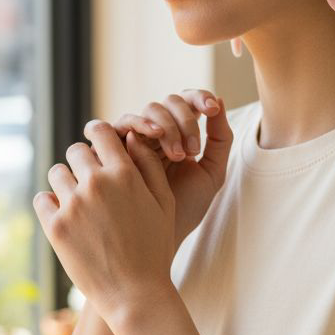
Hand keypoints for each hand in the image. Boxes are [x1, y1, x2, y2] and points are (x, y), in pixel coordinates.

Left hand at [32, 120, 176, 328]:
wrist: (135, 294)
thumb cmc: (155, 248)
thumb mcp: (164, 203)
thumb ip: (149, 165)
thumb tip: (130, 138)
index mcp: (124, 174)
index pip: (100, 132)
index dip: (98, 134)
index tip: (97, 144)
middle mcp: (96, 184)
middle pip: (76, 150)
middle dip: (83, 162)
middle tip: (91, 180)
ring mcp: (73, 205)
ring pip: (56, 173)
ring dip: (66, 182)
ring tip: (78, 201)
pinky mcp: (55, 227)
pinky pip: (41, 199)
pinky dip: (50, 204)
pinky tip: (65, 216)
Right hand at [110, 89, 232, 249]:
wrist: (160, 237)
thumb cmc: (185, 209)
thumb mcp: (211, 174)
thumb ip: (220, 139)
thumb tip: (219, 100)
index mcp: (181, 134)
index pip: (188, 102)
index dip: (200, 97)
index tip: (213, 108)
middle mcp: (158, 132)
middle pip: (170, 102)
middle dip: (185, 121)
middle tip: (192, 151)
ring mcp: (135, 137)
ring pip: (149, 109)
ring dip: (167, 126)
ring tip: (177, 154)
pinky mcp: (113, 147)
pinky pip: (121, 123)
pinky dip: (138, 123)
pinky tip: (151, 135)